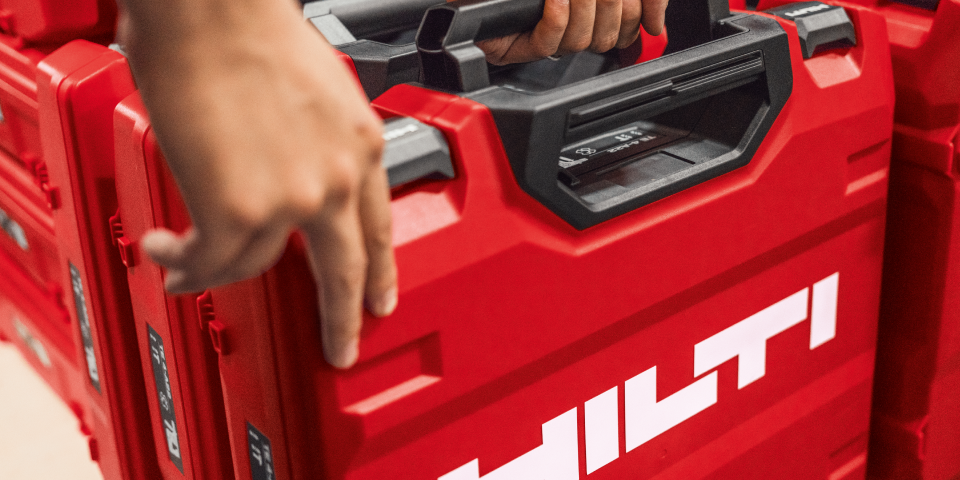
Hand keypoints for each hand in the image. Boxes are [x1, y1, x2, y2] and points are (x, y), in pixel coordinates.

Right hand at [118, 1, 396, 368]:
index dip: (381, 270)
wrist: (212, 9)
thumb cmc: (251, 30)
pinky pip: (209, 261)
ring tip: (189, 266)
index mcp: (361, 145)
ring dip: (216, 270)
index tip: (381, 298)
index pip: (380, 227)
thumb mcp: (319, 90)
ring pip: (258, 266)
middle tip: (342, 347)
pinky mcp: (238, 210)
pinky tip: (167, 253)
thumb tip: (291, 168)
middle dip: (344, 317)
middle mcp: (336, 179)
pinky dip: (182, 262)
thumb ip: (318, 143)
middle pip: (347, 270)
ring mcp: (291, 200)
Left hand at [478, 0, 668, 64]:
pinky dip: (556, 15)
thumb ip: (631, 0)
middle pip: (606, 36)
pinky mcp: (513, 48)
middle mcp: (564, 27)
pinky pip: (549, 40)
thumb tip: (657, 24)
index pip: (625, 29)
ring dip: (580, 6)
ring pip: (579, 41)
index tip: (645, 10)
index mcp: (586, 11)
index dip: (637, 15)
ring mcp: (538, 39)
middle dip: (608, 5)